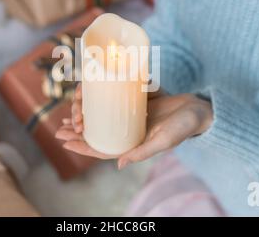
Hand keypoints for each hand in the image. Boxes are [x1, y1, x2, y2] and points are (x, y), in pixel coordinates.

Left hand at [55, 84, 212, 168]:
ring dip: (86, 115)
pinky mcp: (134, 102)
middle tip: (61, 126)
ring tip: (71, 111)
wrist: (197, 109)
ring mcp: (130, 117)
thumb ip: (143, 152)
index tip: (64, 141)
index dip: (82, 147)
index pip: (102, 149)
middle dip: (78, 131)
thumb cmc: (183, 128)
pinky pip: (113, 102)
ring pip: (103, 118)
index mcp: (132, 145)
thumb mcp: (163, 141)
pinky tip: (89, 94)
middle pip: (98, 133)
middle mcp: (128, 132)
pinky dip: (100, 99)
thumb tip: (120, 164)